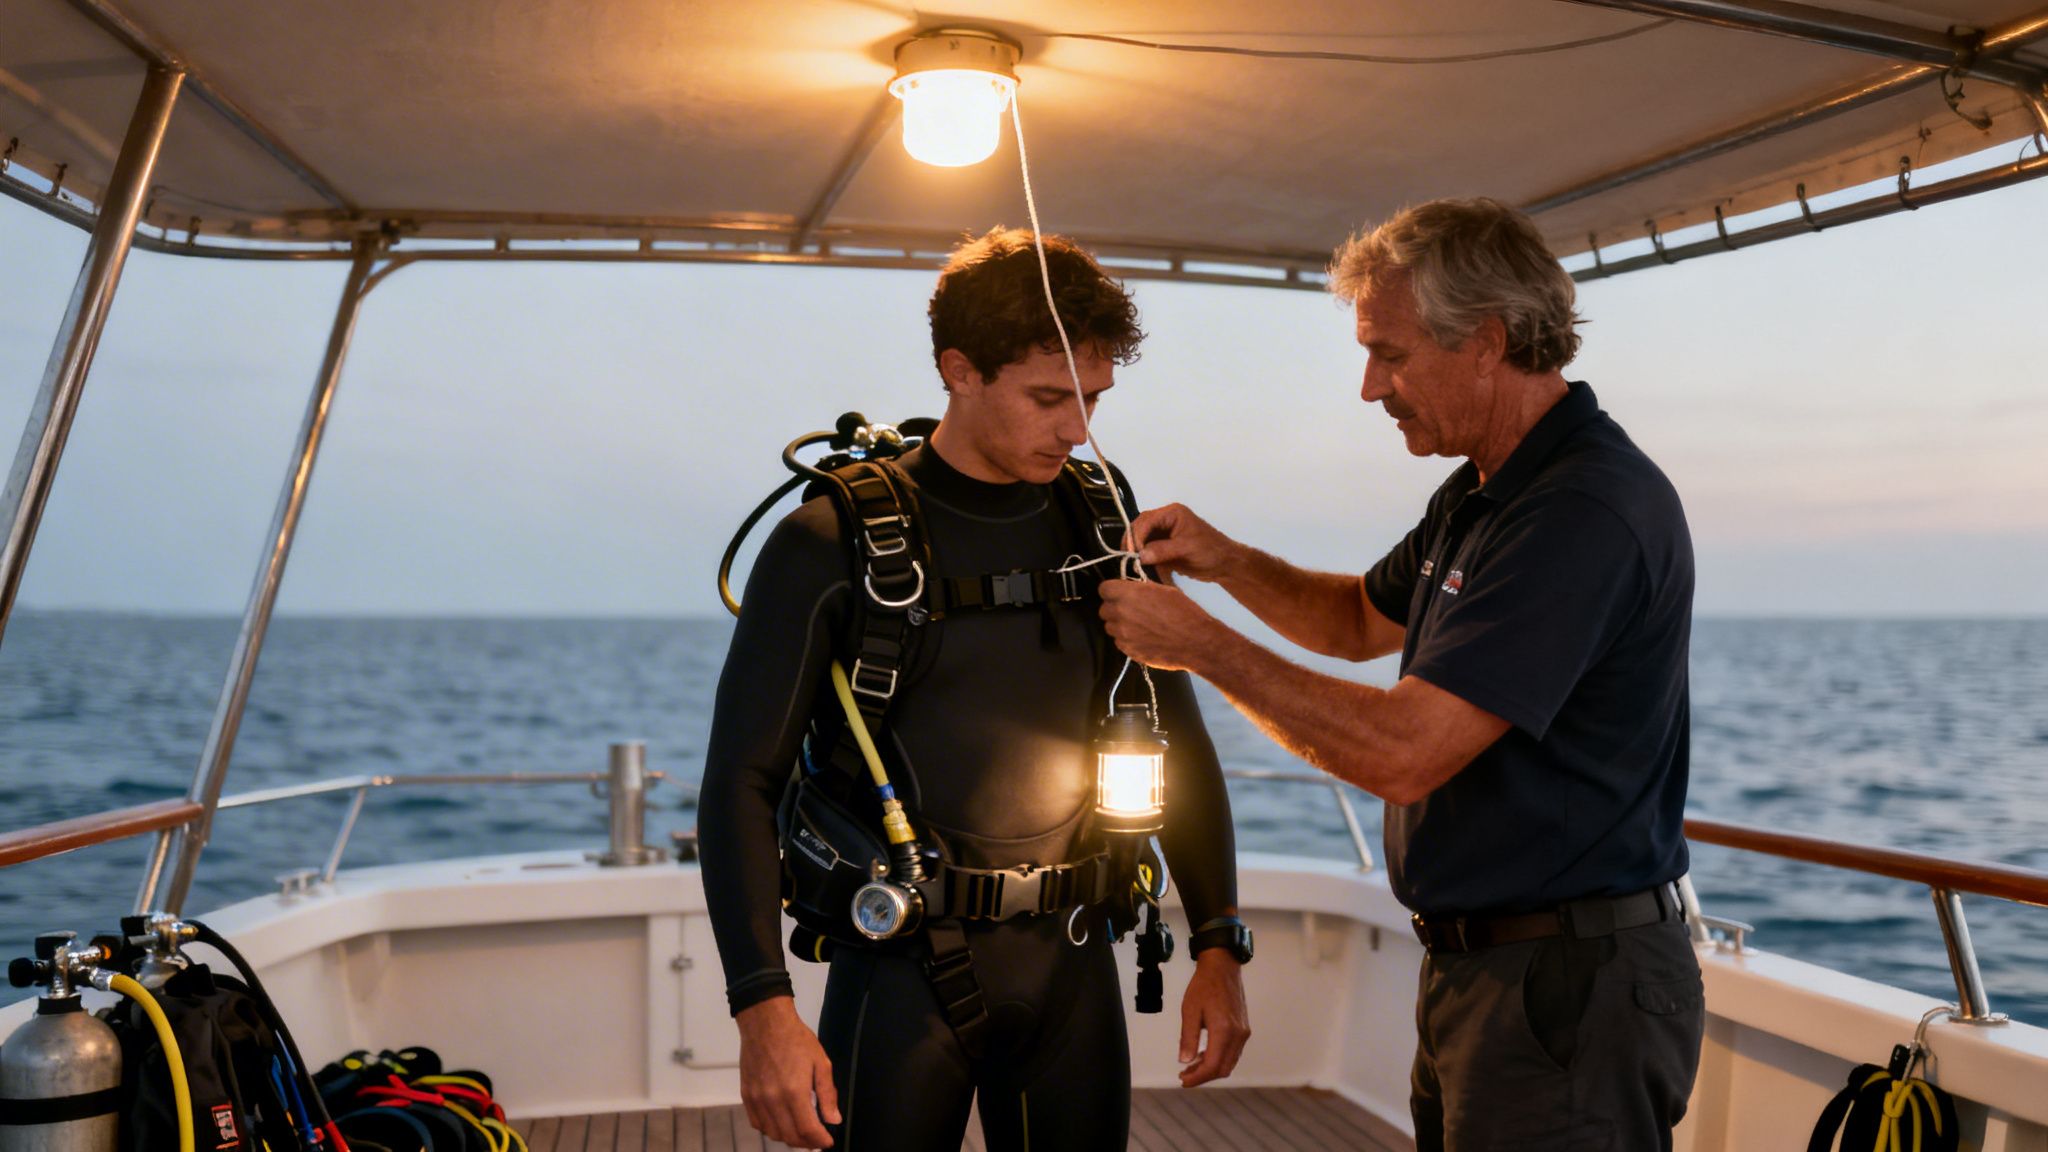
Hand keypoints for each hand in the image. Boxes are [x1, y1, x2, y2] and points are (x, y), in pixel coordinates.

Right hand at [736, 996, 839, 1147]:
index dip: (820, 1141)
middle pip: (790, 1136)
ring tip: (801, 1133)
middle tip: (817, 1140)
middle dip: (806, 1143)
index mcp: (794, 1092)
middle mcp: (773, 1100)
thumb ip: (828, 1094)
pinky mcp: (746, 1096)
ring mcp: (757, 1099)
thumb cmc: (796, 1039)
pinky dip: (771, 1130)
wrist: (766, 1023)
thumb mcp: (821, 1063)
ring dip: (789, 1138)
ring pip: (773, 1133)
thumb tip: (834, 1120)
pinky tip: (781, 1124)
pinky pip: (758, 1124)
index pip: (807, 1130)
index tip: (827, 1142)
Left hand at [1099, 578, 1224, 673]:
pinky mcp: (1128, 650)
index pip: (1104, 589)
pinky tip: (1143, 638)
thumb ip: (1142, 589)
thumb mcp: (1165, 591)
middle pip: (1104, 609)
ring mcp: (1123, 634)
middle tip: (1131, 610)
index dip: (1112, 590)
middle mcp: (1121, 614)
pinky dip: (1127, 639)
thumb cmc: (1185, 613)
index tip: (1119, 593)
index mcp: (1129, 594)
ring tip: (1138, 625)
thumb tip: (1133, 590)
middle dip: (1115, 608)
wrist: (1196, 643)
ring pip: (1110, 627)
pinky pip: (1119, 642)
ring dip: (1120, 625)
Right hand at [1124, 504, 1237, 583]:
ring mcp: (1163, 535)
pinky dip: (1143, 559)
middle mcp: (1165, 521)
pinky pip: (1147, 551)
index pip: (1147, 520)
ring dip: (1135, 551)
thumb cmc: (1210, 550)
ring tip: (1131, 564)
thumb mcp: (1187, 548)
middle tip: (1127, 558)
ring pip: (1141, 540)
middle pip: (1140, 527)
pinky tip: (1139, 568)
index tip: (1132, 552)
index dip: (1136, 535)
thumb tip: (1140, 555)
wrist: (1225, 565)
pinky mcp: (1163, 548)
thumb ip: (1163, 550)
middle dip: (1132, 542)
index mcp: (1172, 514)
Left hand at [1178, 950, 1250, 1086]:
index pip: (1213, 1066)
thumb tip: (1184, 1061)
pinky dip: (1219, 1058)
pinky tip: (1203, 1054)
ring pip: (1229, 1062)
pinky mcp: (1244, 1029)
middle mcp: (1238, 1035)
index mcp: (1224, 1031)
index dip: (1197, 1077)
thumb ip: (1187, 1038)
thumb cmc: (1203, 986)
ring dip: (1211, 1068)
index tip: (1183, 1080)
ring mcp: (1243, 1032)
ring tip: (1191, 1067)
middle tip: (1184, 1075)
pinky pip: (1233, 1052)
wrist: (1222, 967)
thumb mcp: (1189, 1010)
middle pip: (1223, 1068)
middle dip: (1204, 1076)